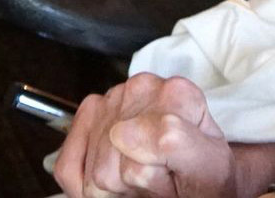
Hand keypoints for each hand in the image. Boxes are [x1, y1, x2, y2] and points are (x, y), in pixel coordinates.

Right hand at [53, 74, 233, 197]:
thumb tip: (122, 132)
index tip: (171, 179)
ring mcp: (113, 97)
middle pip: (112, 168)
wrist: (200, 171)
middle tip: (158, 177)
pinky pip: (67, 167)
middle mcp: (143, 87)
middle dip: (133, 184)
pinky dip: (85, 185)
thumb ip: (175, 142)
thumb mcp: (207, 164)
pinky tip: (116, 178)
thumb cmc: (204, 174)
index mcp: (178, 96)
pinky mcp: (90, 111)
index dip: (154, 181)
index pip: (141, 159)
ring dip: (115, 185)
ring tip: (142, 173)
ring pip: (93, 172)